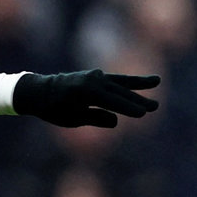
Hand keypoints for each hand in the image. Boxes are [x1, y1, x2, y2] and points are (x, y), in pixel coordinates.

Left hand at [12, 70, 159, 127]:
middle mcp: (92, 81)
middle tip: (155, 107)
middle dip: (137, 99)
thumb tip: (115, 120)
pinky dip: (128, 81)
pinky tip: (145, 82)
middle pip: (119, 92)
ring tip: (157, 81)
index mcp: (85, 93)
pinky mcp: (96, 76)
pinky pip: (115, 79)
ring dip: (139, 84)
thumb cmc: (54, 109)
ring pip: (120, 82)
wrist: (40, 91)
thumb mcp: (72, 119)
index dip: (128, 108)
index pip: (112, 102)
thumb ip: (94, 118)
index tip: (143, 113)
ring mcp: (95, 76)